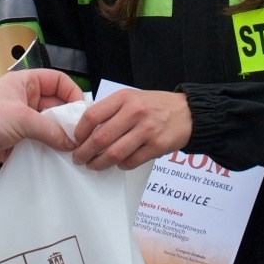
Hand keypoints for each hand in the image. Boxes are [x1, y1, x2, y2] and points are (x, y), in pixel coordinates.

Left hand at [0, 69, 79, 174]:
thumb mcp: (20, 119)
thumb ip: (49, 129)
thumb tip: (70, 141)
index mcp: (23, 83)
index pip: (56, 81)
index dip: (71, 92)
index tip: (81, 110)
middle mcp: (23, 100)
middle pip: (55, 105)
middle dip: (67, 119)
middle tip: (81, 135)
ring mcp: (19, 121)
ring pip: (47, 126)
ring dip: (58, 137)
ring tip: (72, 149)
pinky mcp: (15, 141)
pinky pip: (38, 143)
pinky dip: (48, 150)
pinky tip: (57, 159)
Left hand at [72, 90, 191, 170]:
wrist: (188, 113)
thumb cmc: (155, 106)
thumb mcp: (132, 97)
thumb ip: (111, 110)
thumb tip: (85, 129)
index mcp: (124, 98)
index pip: (92, 115)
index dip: (79, 132)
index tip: (75, 140)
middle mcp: (135, 112)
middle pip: (100, 138)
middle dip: (84, 153)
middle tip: (79, 159)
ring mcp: (147, 130)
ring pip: (114, 154)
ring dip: (99, 163)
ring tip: (93, 165)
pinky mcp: (157, 146)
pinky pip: (131, 162)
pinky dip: (120, 165)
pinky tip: (118, 163)